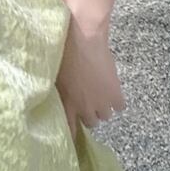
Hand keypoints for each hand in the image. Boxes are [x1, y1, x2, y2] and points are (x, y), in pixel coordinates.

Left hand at [54, 8, 125, 143]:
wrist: (83, 38)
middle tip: (87, 101)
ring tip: (100, 93)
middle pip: (90, 123)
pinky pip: (119, 107)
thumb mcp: (53, 74)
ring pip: (105, 116)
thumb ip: (56, 90)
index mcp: (67, 104)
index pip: (69, 129)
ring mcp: (101, 103)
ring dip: (103, 107)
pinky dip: (116, 100)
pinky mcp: (115, 94)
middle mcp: (84, 108)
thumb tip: (50, 96)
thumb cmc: (62, 51)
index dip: (70, 132)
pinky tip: (112, 90)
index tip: (71, 131)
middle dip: (89, 114)